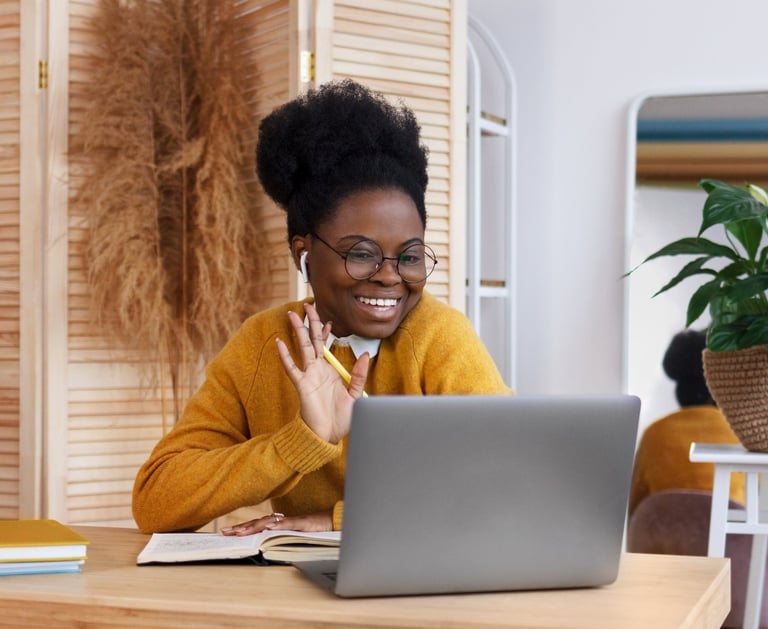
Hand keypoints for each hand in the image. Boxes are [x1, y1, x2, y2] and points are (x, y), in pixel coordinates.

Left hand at [220, 510, 332, 535]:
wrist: (333, 520)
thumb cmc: (315, 528)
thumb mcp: (295, 535)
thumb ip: (281, 536)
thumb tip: (265, 543)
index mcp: (279, 524)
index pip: (257, 525)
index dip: (242, 528)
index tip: (227, 532)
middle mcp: (283, 520)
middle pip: (258, 523)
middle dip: (240, 528)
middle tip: (224, 532)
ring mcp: (291, 521)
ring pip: (269, 523)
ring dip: (254, 527)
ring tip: (240, 532)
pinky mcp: (302, 522)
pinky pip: (288, 524)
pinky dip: (277, 525)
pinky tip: (268, 527)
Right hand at [276, 303, 368, 443]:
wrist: (328, 437)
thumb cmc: (340, 418)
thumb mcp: (355, 394)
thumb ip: (359, 374)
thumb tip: (365, 353)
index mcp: (329, 370)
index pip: (326, 345)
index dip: (326, 331)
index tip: (326, 318)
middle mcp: (317, 370)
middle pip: (313, 340)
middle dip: (311, 322)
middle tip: (307, 305)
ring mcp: (308, 376)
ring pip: (302, 347)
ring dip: (298, 331)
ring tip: (292, 315)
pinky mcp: (301, 385)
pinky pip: (292, 368)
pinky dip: (286, 356)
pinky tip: (280, 343)